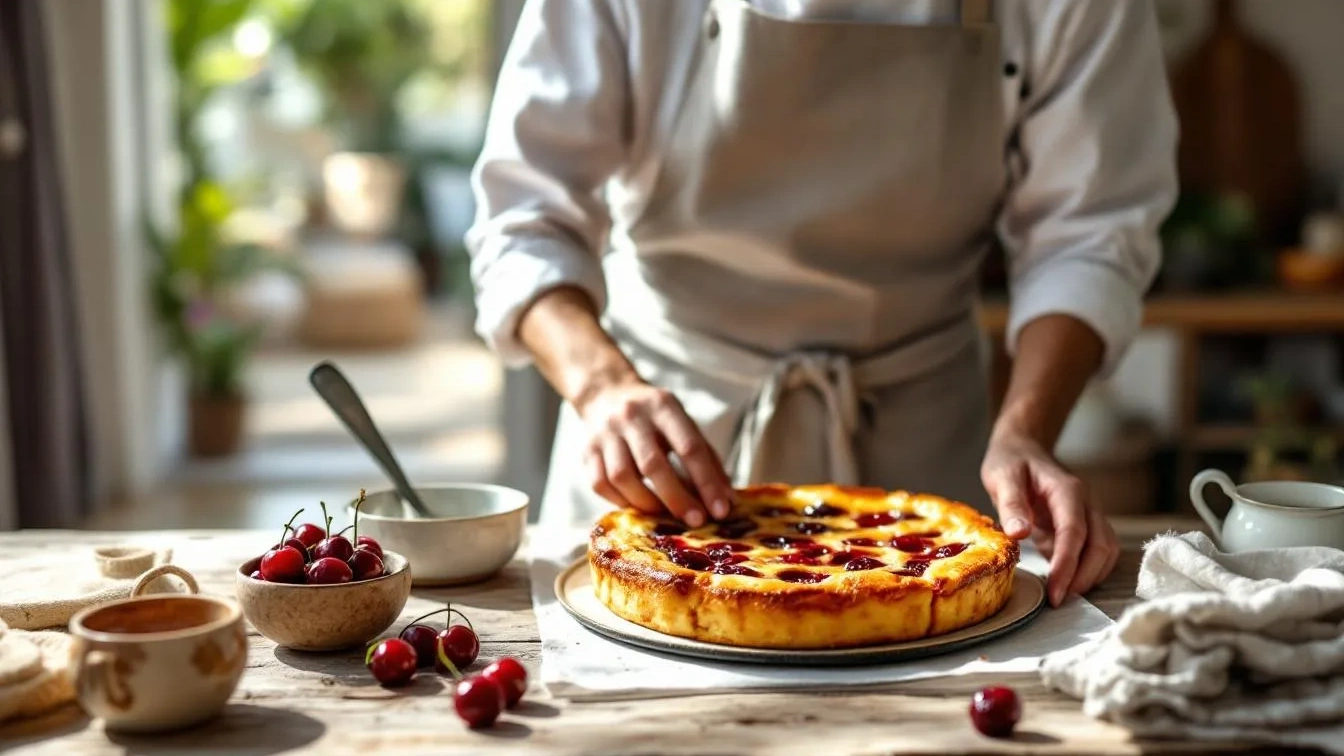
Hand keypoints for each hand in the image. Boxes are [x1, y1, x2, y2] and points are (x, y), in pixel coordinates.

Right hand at [576, 379, 733, 526]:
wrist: (607, 393)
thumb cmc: (656, 417)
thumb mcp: (685, 425)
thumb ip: (708, 460)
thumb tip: (728, 501)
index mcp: (663, 406)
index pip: (688, 447)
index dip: (707, 481)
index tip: (721, 510)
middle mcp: (631, 416)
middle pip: (653, 464)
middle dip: (677, 498)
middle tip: (696, 521)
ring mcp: (605, 433)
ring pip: (622, 477)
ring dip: (647, 503)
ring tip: (665, 516)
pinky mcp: (587, 450)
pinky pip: (600, 484)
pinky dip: (621, 502)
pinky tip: (638, 507)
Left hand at [980, 430, 1118, 606]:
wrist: (1024, 447)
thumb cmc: (1012, 461)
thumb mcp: (1002, 477)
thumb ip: (1011, 504)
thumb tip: (1019, 533)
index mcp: (1067, 490)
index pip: (1075, 532)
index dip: (1068, 564)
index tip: (1055, 591)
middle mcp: (1087, 503)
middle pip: (1100, 546)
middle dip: (1082, 577)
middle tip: (1057, 600)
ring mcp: (1090, 514)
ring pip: (1107, 551)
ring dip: (1090, 576)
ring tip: (1064, 594)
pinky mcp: (1086, 524)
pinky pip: (1099, 551)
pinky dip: (1090, 569)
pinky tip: (1068, 581)